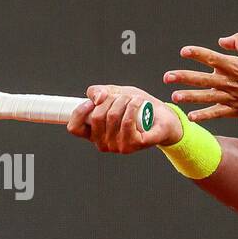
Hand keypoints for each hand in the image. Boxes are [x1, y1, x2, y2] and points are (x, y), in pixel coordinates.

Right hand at [66, 85, 181, 152]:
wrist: (163, 117)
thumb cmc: (137, 108)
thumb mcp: (114, 94)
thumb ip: (98, 92)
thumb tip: (97, 98)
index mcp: (94, 134)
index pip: (74, 128)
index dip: (80, 111)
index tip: (93, 100)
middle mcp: (104, 144)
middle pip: (97, 117)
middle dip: (110, 99)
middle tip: (123, 96)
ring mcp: (119, 147)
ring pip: (113, 117)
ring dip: (124, 100)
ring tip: (134, 99)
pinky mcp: (136, 145)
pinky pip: (128, 123)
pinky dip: (132, 107)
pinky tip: (138, 102)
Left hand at [165, 33, 237, 121]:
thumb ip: (237, 41)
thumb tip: (221, 41)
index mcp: (234, 65)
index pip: (211, 58)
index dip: (197, 53)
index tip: (184, 51)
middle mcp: (230, 81)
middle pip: (202, 79)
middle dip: (183, 77)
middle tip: (167, 77)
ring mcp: (231, 97)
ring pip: (206, 97)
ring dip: (189, 97)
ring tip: (174, 96)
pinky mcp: (235, 110)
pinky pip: (216, 113)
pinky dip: (204, 115)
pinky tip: (191, 116)